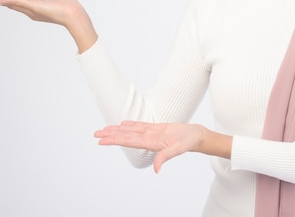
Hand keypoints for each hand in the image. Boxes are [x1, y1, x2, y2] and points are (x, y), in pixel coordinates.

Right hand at [0, 0, 97, 52]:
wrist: (72, 13)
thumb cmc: (68, 9)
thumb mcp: (60, 3)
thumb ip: (58, 3)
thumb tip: (61, 2)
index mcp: (35, 9)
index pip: (19, 4)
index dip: (8, 3)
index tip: (0, 1)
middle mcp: (31, 10)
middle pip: (11, 5)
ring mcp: (31, 9)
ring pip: (11, 3)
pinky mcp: (33, 6)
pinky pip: (17, 2)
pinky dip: (7, 1)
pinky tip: (0, 0)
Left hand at [94, 121, 218, 172]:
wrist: (198, 136)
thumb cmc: (190, 141)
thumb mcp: (178, 148)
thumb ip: (166, 157)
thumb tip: (156, 170)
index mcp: (151, 143)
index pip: (128, 141)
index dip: (114, 140)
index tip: (102, 140)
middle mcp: (149, 138)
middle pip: (126, 136)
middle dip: (111, 135)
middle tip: (96, 134)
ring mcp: (152, 133)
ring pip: (131, 130)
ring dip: (118, 129)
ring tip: (105, 128)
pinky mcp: (157, 128)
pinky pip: (141, 126)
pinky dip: (131, 124)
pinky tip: (123, 124)